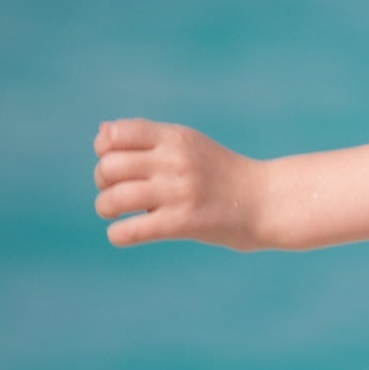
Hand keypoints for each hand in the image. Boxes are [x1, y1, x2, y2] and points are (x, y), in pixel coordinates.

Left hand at [94, 120, 270, 251]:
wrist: (267, 202)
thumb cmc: (223, 175)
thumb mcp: (190, 144)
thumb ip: (149, 138)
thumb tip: (101, 135)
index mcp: (175, 138)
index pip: (116, 134)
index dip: (104, 149)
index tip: (115, 163)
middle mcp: (175, 162)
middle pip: (109, 166)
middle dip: (102, 181)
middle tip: (114, 192)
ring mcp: (179, 193)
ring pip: (114, 198)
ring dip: (105, 207)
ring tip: (114, 213)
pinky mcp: (183, 223)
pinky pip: (131, 231)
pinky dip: (117, 234)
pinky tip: (123, 234)